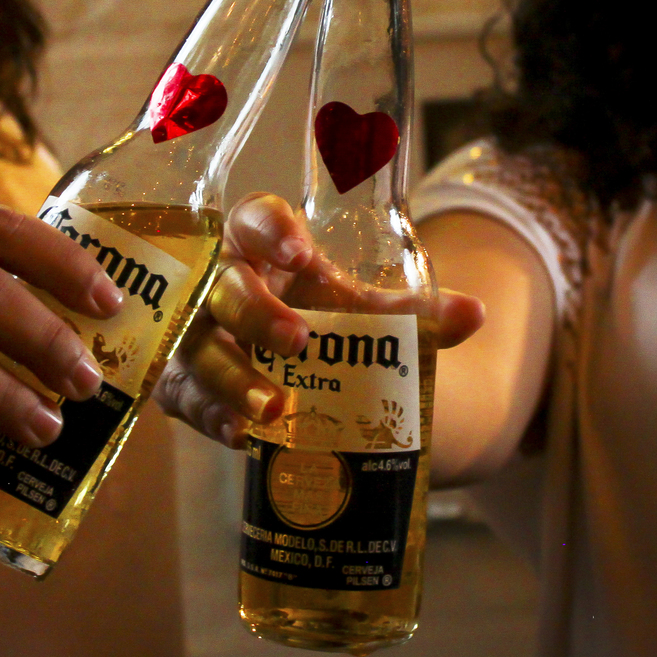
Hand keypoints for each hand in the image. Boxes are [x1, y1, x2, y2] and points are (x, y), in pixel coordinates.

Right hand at [154, 192, 484, 448]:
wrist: (299, 370)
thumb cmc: (325, 321)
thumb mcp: (368, 316)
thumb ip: (414, 316)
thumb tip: (473, 314)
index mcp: (263, 246)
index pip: (254, 219)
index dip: (270, 230)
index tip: (299, 253)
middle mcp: (220, 282)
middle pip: (223, 284)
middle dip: (256, 312)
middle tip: (297, 342)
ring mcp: (196, 333)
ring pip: (197, 345)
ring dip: (231, 376)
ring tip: (272, 409)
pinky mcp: (183, 382)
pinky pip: (185, 396)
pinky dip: (212, 415)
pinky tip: (241, 437)